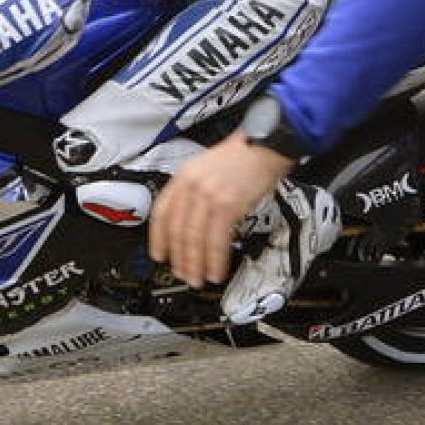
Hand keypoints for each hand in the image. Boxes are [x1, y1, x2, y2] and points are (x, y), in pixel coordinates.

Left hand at [149, 135, 294, 287]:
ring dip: (196, 264)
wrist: (266, 145)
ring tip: (198, 279)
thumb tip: (190, 222)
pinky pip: (216, 240)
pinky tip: (216, 270)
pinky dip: (215, 260)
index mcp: (184, 175)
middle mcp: (192, 185)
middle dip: (179, 258)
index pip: (162, 212)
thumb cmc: (243, 155)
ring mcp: (209, 195)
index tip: (159, 254)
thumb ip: (195, 191)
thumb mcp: (208, 167)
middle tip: (183, 274)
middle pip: (177, 229)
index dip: (158, 238)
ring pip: (194, 238)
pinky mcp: (227, 205)